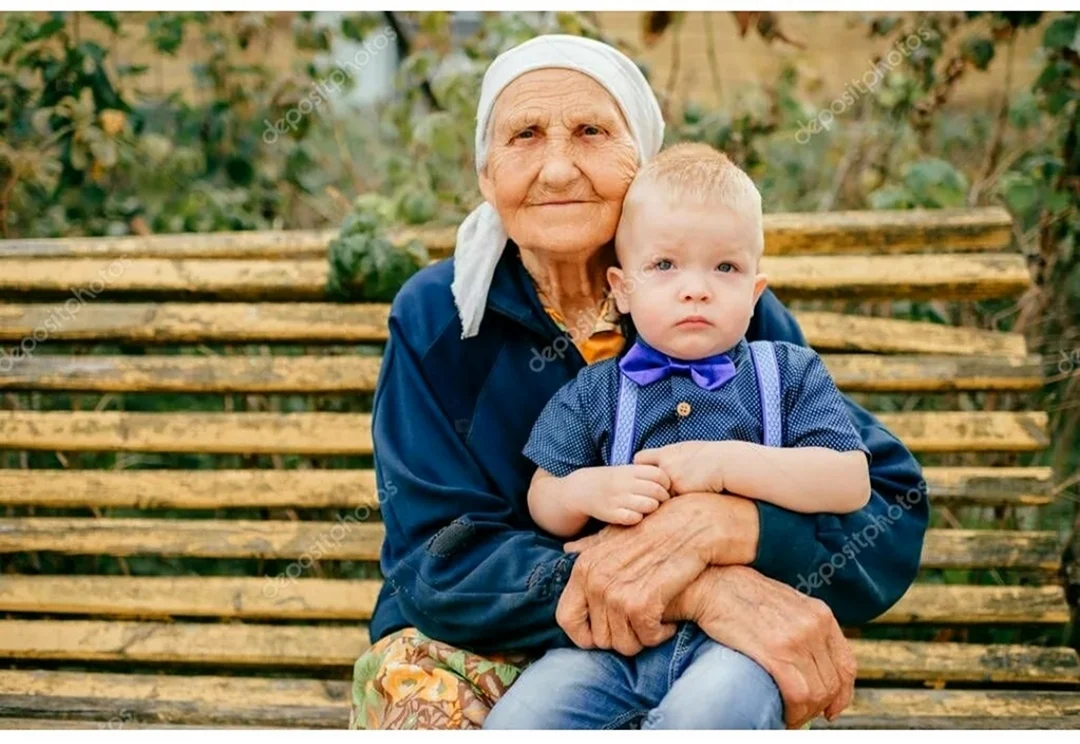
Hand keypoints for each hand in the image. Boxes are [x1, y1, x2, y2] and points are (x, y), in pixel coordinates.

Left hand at [556, 492, 758, 655]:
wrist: (690, 525)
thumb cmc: (654, 529)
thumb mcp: (615, 533)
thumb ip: (590, 546)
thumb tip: (568, 549)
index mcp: (583, 568)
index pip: (565, 619)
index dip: (584, 636)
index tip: (606, 635)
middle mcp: (595, 582)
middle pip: (599, 640)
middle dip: (623, 639)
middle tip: (640, 626)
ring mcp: (616, 594)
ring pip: (623, 645)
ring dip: (643, 639)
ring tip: (655, 622)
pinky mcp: (642, 604)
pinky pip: (647, 638)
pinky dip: (660, 635)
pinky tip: (668, 621)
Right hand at [562, 464, 671, 525]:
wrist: (583, 489)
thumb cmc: (613, 480)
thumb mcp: (627, 470)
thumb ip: (647, 473)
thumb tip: (673, 481)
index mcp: (630, 470)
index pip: (659, 474)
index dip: (666, 483)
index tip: (664, 487)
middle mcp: (624, 484)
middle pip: (656, 491)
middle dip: (663, 498)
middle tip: (661, 501)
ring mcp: (618, 499)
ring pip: (648, 505)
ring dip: (653, 508)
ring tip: (649, 508)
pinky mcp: (611, 514)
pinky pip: (634, 518)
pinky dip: (638, 518)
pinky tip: (635, 515)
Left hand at [633, 440, 734, 494]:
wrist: (725, 463)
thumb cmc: (710, 456)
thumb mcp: (687, 449)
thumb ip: (672, 455)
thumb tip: (663, 460)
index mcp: (665, 452)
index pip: (639, 458)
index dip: (639, 467)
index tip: (643, 473)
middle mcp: (664, 464)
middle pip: (642, 478)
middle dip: (642, 485)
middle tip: (643, 491)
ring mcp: (671, 478)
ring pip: (656, 492)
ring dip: (658, 496)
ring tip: (658, 499)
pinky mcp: (679, 490)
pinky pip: (669, 500)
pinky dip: (672, 502)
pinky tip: (680, 502)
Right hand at [666, 565, 855, 728]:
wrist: (710, 583)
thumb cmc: (738, 593)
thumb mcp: (783, 603)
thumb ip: (802, 627)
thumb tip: (808, 663)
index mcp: (820, 613)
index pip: (846, 664)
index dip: (842, 693)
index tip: (831, 707)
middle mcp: (815, 625)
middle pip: (832, 683)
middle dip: (819, 706)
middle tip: (801, 713)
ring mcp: (797, 639)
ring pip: (817, 693)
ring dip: (804, 712)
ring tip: (788, 714)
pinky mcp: (776, 652)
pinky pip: (798, 694)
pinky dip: (793, 712)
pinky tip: (782, 713)